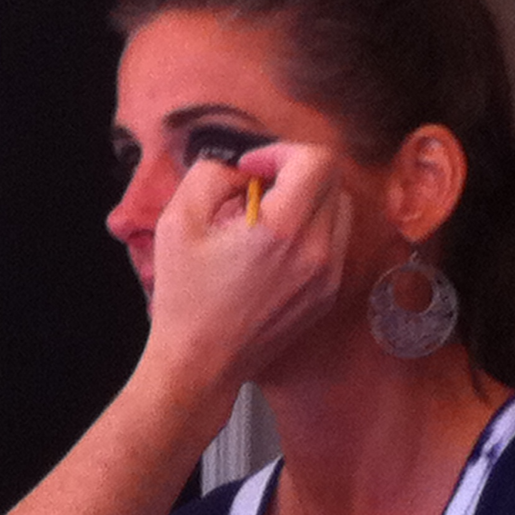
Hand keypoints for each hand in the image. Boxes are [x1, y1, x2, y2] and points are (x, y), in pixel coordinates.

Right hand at [142, 142, 351, 398]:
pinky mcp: (328, 293)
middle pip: (331, 180)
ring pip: (339, 209)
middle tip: (254, 188)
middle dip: (292, 172)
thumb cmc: (185, 300)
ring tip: (263, 218)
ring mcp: (328, 275)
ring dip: (305, 199)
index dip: (280, 151)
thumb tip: (236, 171)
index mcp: (282, 230)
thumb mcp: (176, 224)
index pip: (316, 161)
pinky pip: (334, 241)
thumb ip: (208, 177)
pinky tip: (272, 246)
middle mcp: (316, 252)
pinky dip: (310, 229)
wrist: (201, 363)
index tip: (251, 168)